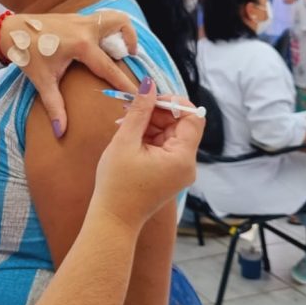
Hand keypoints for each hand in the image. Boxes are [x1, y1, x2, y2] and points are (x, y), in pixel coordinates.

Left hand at [0, 11, 139, 137]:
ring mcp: (80, 18)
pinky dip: (107, 28)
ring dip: (121, 29)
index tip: (137, 92)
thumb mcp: (43, 82)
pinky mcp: (75, 16)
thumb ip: (55, 107)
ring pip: (112, 16)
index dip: (124, 82)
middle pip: (121, 24)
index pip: (109, 67)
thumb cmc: (27, 55)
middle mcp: (85, 28)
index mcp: (81, 45)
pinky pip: (100, 19)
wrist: (11, 32)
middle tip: (130, 55)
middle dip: (131, 38)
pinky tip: (99, 44)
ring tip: (119, 47)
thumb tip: (60, 131)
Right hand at [93, 81, 203, 230]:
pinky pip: (164, 147)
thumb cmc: (117, 185)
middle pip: (181, 125)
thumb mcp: (125, 141)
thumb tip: (149, 84)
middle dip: (157, 113)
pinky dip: (149, 138)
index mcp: (182, 157)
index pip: (193, 117)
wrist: (113, 220)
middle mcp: (187, 165)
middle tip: (130, 108)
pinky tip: (129, 137)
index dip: (174, 102)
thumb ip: (139, 110)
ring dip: (150, 124)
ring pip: (170, 135)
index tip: (150, 98)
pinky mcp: (169, 174)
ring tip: (124, 124)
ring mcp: (179, 171)